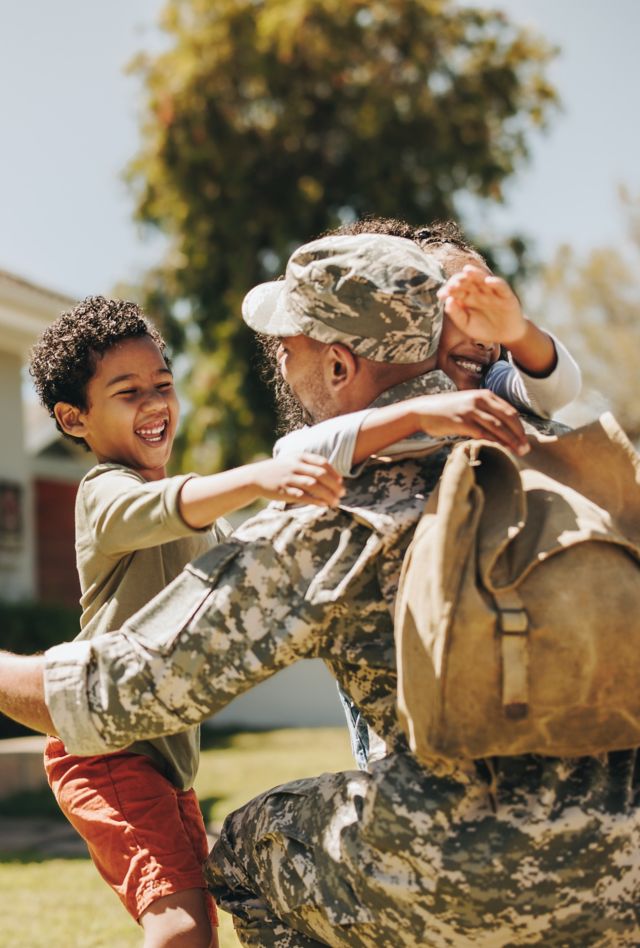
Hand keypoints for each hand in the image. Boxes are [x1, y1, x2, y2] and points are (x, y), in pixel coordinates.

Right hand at [253, 453, 344, 506]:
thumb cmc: (280, 470)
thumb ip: (310, 464)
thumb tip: (332, 475)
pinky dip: (315, 501)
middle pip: (320, 474)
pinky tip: (323, 505)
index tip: (341, 482)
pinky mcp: (284, 490)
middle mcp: (295, 466)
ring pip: (313, 486)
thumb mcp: (293, 460)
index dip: (334, 473)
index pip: (322, 463)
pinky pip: (302, 496)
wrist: (256, 477)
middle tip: (342, 494)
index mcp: (300, 457)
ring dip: (327, 495)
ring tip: (335, 502)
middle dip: (334, 485)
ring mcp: (289, 478)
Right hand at [410, 390, 529, 455]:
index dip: (520, 426)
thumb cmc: (447, 410)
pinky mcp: (461, 421)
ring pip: (497, 426)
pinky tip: (501, 449)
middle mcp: (479, 400)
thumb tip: (503, 428)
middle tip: (526, 448)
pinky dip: (494, 442)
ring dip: (510, 440)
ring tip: (518, 452)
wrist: (423, 410)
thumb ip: (485, 411)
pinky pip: (482, 433)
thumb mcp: (469, 403)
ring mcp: (470, 410)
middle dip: (519, 434)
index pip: (510, 411)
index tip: (525, 439)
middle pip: (507, 418)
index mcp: (485, 395)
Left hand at [437, 265, 526, 345]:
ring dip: (476, 274)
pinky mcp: (506, 295)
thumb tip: (447, 301)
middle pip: (468, 281)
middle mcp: (478, 291)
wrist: (505, 335)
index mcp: (466, 296)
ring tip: (467, 271)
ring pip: (483, 279)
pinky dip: (496, 282)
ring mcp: (492, 291)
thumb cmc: (483, 328)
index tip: (442, 294)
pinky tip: (488, 281)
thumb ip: (456, 314)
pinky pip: (501, 286)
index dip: (449, 290)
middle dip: (460, 280)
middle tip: (453, 283)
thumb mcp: (466, 325)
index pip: (456, 289)